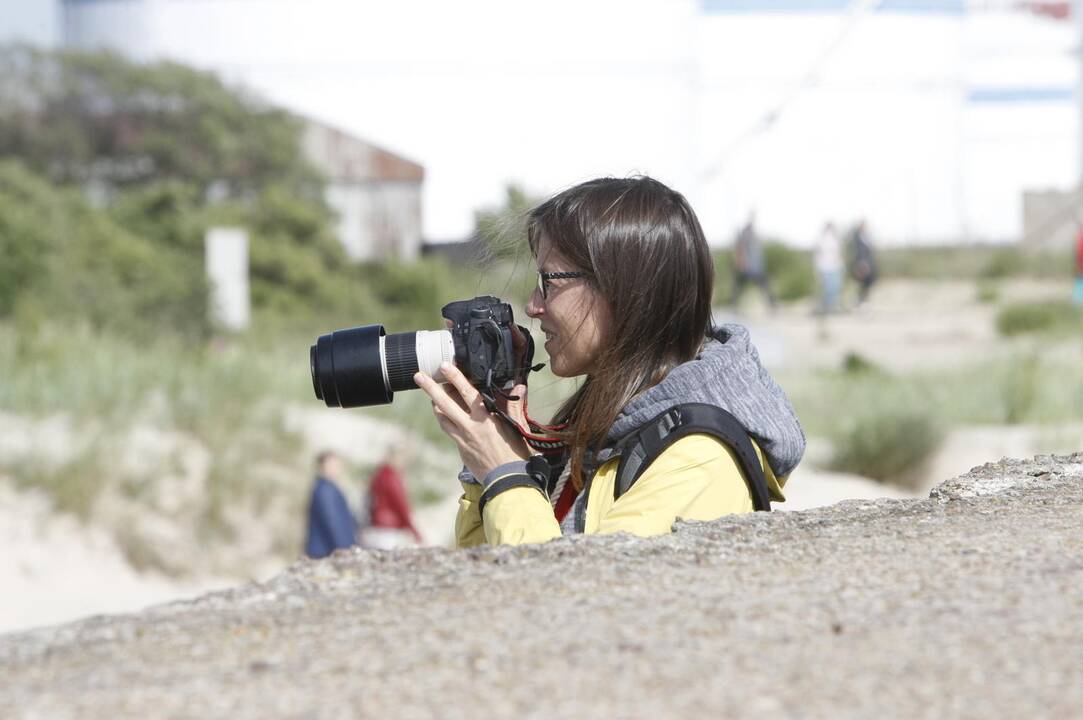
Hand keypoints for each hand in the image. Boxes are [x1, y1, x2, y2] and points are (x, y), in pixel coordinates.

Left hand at [414, 362, 529, 480]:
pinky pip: (449, 430)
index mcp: (486, 419)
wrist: (509, 482)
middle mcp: (470, 427)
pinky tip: (443, 415)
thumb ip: (515, 406)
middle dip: (431, 388)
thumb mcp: (520, 428)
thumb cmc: (518, 455)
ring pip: (442, 418)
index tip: (445, 366)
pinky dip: (444, 420)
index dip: (456, 377)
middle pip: (445, 403)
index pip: (468, 393)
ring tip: (430, 394)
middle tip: (419, 376)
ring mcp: (463, 439)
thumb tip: (519, 385)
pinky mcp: (461, 449)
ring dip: (435, 404)